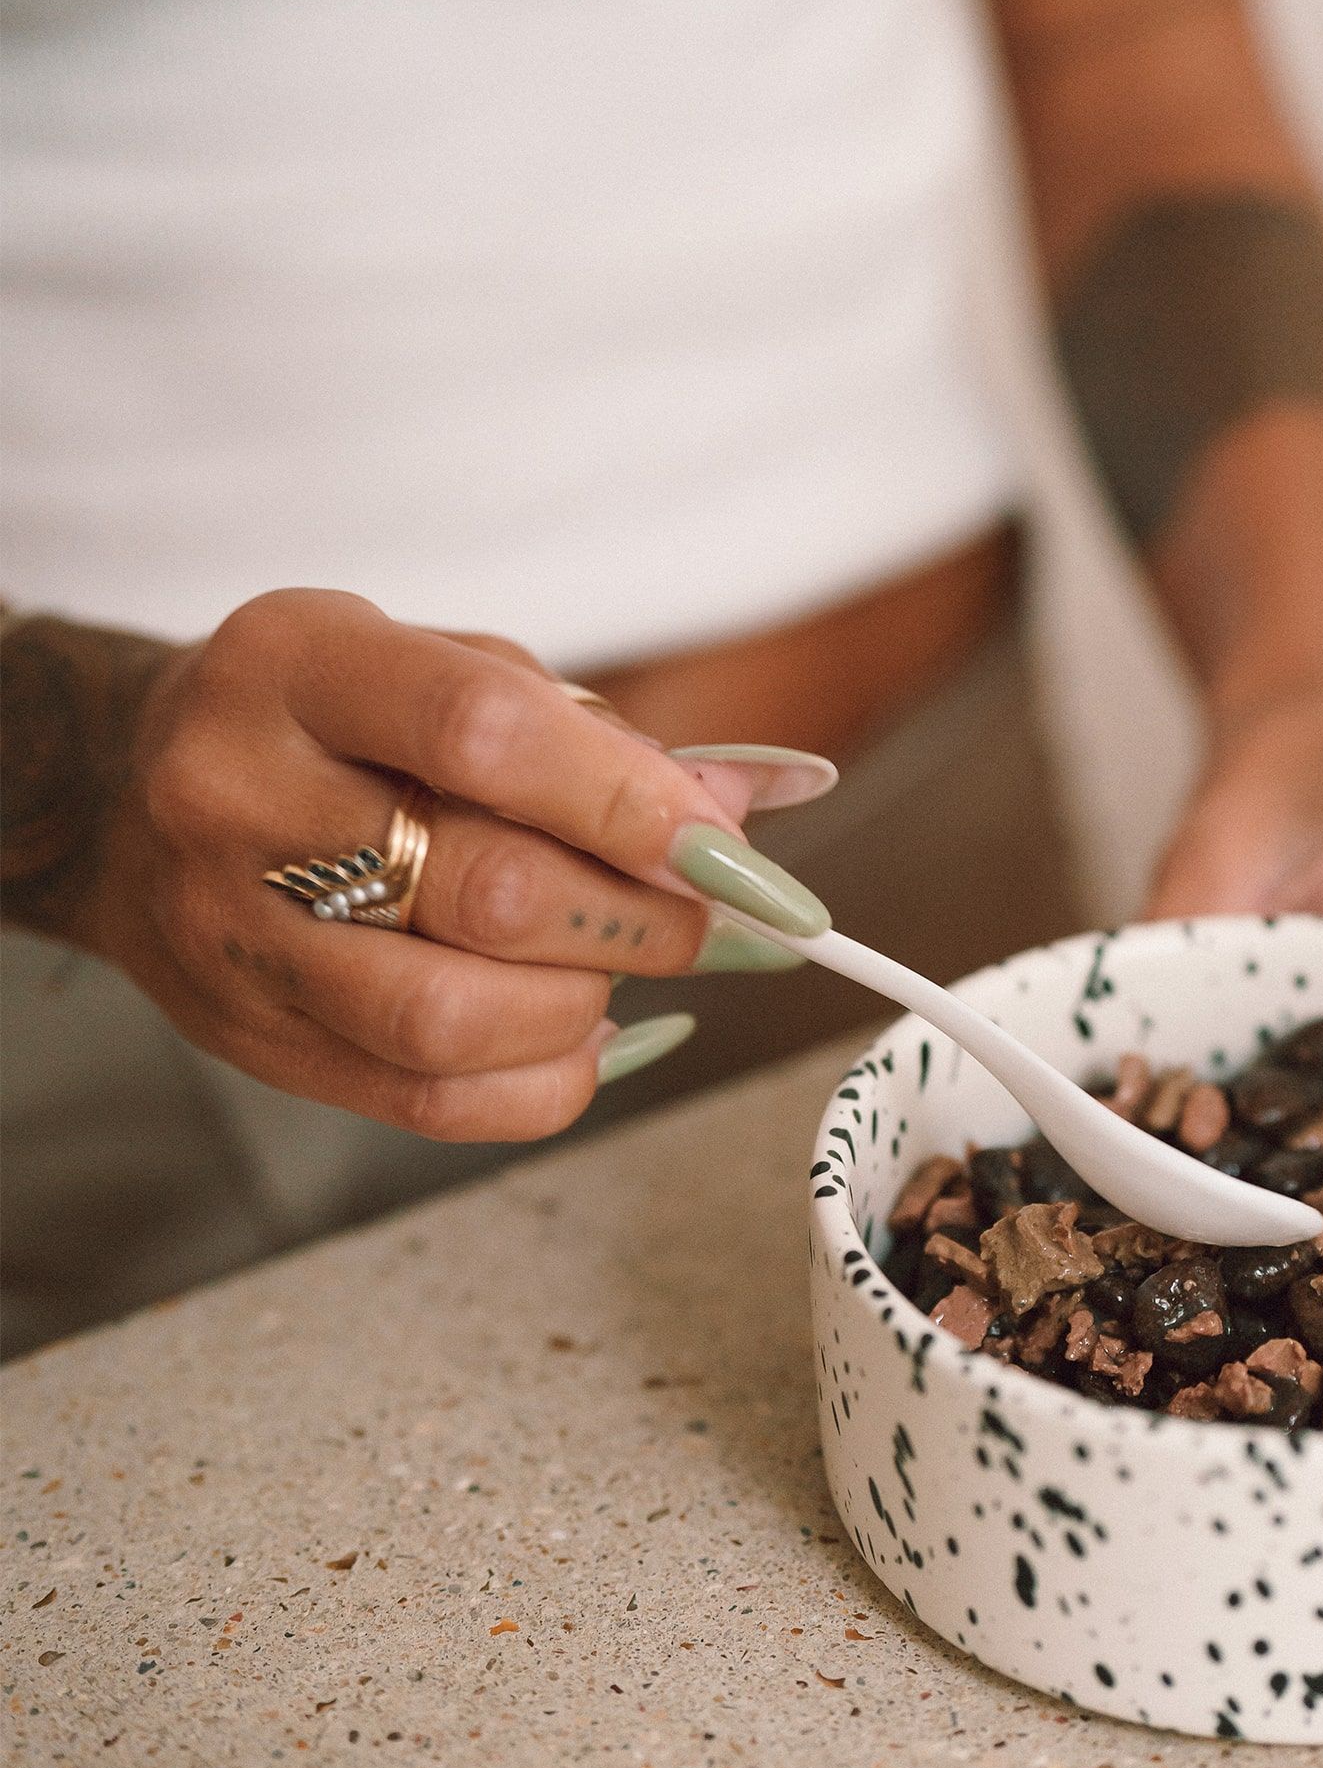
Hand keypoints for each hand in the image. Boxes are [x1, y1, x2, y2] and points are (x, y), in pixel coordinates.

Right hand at [76, 589, 787, 1138]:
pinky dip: (546, 1082)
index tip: (725, 849)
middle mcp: (237, 794)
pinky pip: (430, 1104)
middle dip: (641, 919)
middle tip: (709, 916)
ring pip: (453, 1019)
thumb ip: (595, 736)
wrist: (127, 792)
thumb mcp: (447, 671)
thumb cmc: (336, 725)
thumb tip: (751, 809)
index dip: (628, 803)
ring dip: (589, 1005)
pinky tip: (580, 1032)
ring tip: (621, 967)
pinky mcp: (246, 1037)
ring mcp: (229, 931)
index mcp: (298, 663)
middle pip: (487, 892)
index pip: (485, 733)